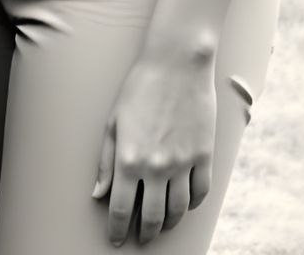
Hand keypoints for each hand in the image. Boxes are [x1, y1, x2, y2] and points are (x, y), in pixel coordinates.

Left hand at [93, 42, 216, 244]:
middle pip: (153, 216)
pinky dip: (192, 205)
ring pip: (179, 210)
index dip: (118, 228)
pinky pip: (200, 193)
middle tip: (141, 239)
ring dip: (169, 224)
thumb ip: (106, 162)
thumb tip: (99, 194)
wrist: (175, 66)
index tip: (117, 239)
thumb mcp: (112, 123)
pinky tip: (183, 205)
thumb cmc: (137, 90)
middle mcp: (157, 167)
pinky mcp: (204, 157)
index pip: (122, 207)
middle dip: (145, 232)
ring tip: (161, 227)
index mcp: (129, 159)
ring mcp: (183, 164)